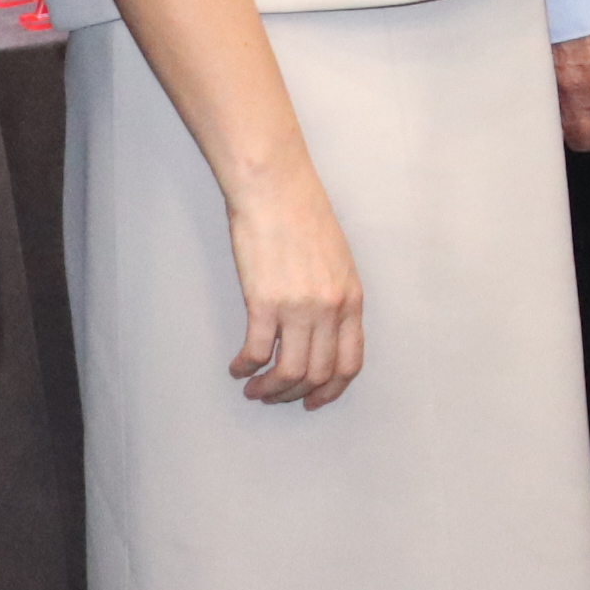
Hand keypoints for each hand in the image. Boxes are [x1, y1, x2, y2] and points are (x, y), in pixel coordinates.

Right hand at [221, 163, 364, 408]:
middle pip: (319, 374)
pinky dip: (246, 367)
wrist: (276, 189)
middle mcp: (330, 308)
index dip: (331, 391)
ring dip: (270, 389)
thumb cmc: (303, 216)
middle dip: (294, 394)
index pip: (350, 363)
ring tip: (253, 388)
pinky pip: (258, 352)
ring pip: (290, 373)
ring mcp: (299, 307)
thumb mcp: (337, 259)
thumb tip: (323, 330)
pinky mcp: (265, 303)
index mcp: (351, 298)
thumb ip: (335, 297)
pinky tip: (237, 366)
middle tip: (274, 396)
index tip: (312, 400)